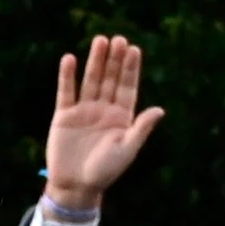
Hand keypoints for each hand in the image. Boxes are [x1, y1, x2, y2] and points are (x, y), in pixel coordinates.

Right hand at [40, 34, 161, 207]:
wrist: (76, 186)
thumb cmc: (105, 172)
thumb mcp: (127, 150)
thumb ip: (141, 128)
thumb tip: (160, 110)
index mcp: (122, 117)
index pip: (127, 87)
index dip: (130, 69)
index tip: (134, 49)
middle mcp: (104, 110)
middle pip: (110, 79)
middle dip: (114, 60)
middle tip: (118, 38)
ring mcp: (84, 111)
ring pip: (91, 81)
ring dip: (95, 61)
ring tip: (100, 40)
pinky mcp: (64, 115)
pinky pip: (66, 92)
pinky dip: (67, 76)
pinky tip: (70, 59)